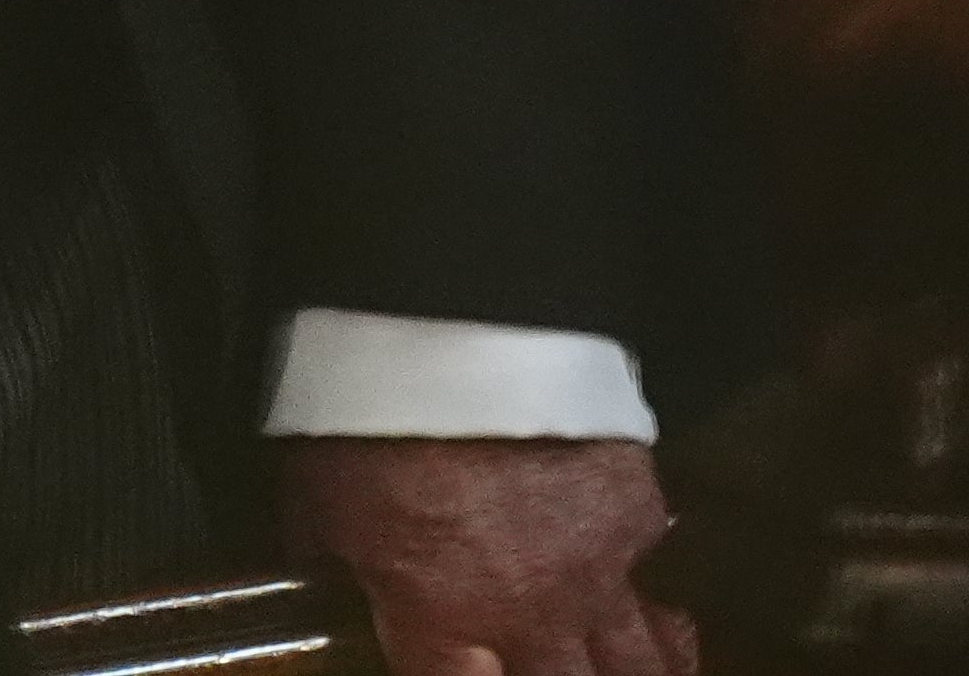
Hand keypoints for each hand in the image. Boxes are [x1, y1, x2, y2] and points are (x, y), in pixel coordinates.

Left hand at [280, 435, 694, 675]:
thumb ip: (327, 551)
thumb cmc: (376, 410)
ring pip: (640, 663)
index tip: (452, 670)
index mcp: (445, 621)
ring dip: (635, 674)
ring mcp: (597, 571)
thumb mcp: (315, 493)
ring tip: (637, 675)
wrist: (464, 328)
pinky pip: (653, 573)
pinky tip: (636, 583)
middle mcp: (531, 614)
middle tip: (548, 668)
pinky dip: (645, 587)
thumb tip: (315, 567)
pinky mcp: (636, 513)